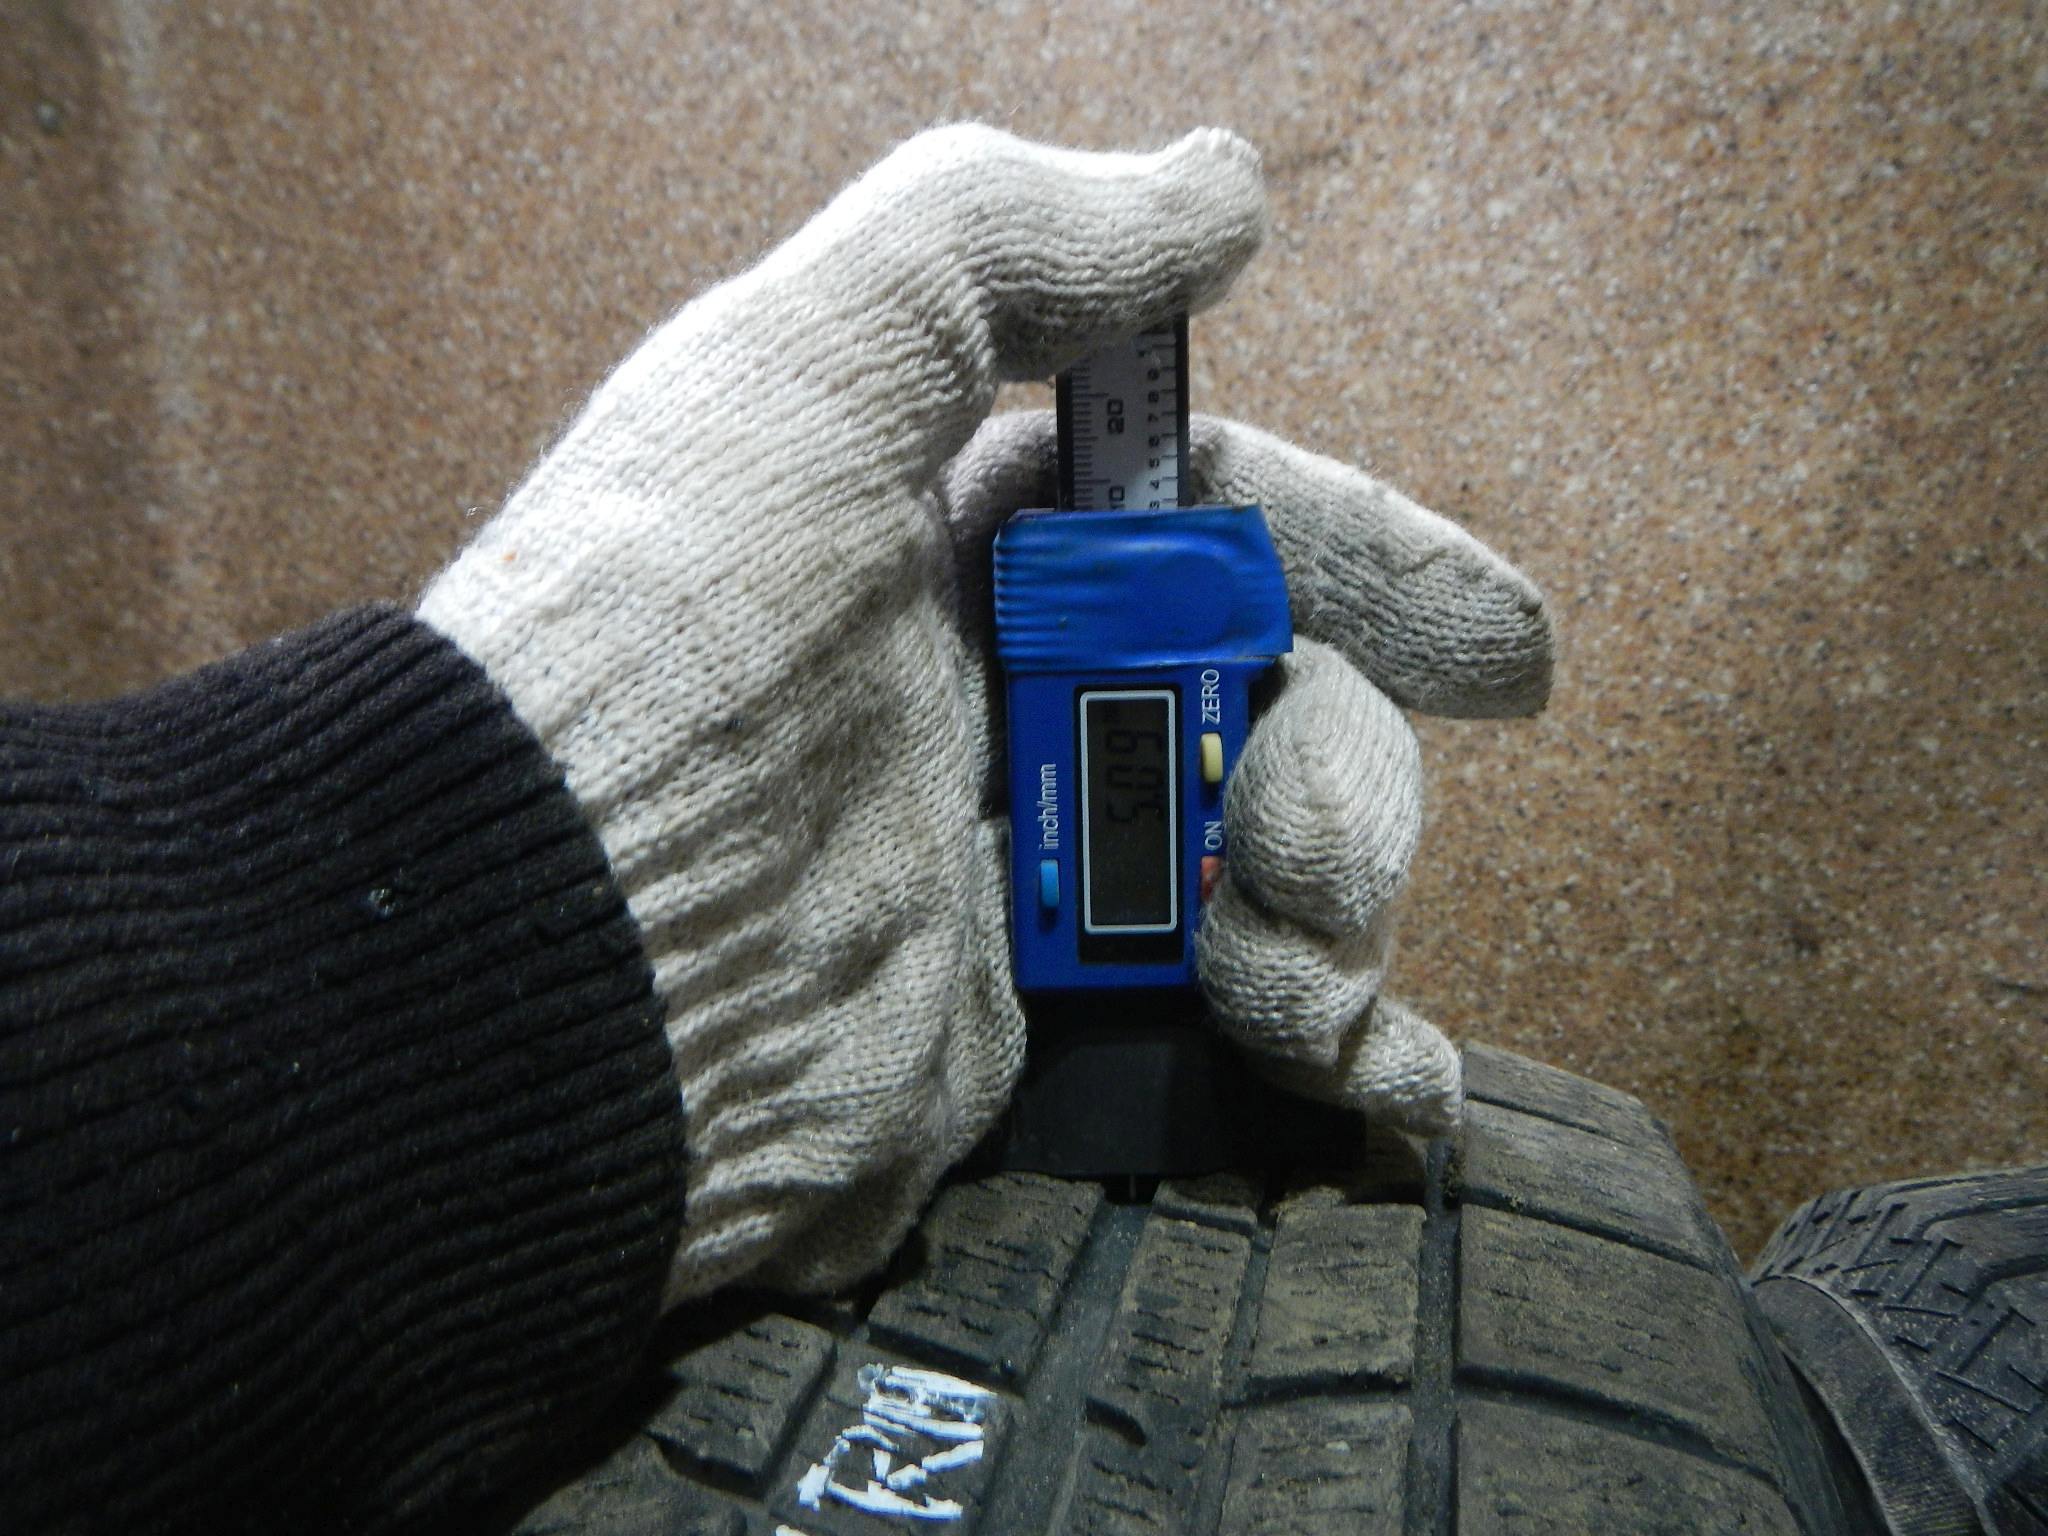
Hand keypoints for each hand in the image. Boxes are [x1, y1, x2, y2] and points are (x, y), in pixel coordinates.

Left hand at [419, 126, 1549, 1302]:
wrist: (563, 948)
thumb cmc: (677, 630)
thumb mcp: (814, 353)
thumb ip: (1007, 235)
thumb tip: (1216, 186)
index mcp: (958, 536)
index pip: (1211, 521)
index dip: (1361, 559)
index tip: (1500, 644)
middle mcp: (994, 695)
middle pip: (1268, 699)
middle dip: (1348, 758)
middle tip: (1321, 831)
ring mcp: (1014, 872)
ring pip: (1268, 865)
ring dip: (1330, 901)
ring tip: (1287, 953)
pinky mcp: (1024, 1034)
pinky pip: (1224, 1035)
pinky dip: (1335, 1056)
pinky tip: (1384, 1079)